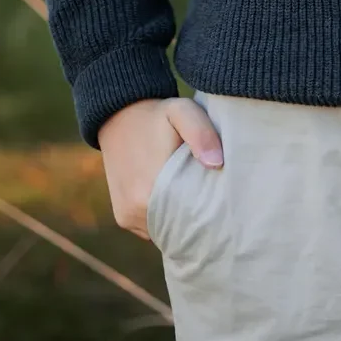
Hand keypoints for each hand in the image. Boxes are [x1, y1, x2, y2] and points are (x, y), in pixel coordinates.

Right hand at [97, 95, 223, 239]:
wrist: (118, 117)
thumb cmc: (156, 115)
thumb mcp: (182, 112)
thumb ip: (201, 134)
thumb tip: (216, 164)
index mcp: (151, 189)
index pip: (190, 218)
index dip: (208, 213)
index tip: (222, 203)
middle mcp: (136, 209)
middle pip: (177, 226)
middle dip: (195, 218)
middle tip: (213, 202)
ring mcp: (127, 216)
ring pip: (164, 229)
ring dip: (177, 218)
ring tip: (193, 198)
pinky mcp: (123, 217)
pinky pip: (151, 226)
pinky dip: (163, 218)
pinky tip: (174, 199)